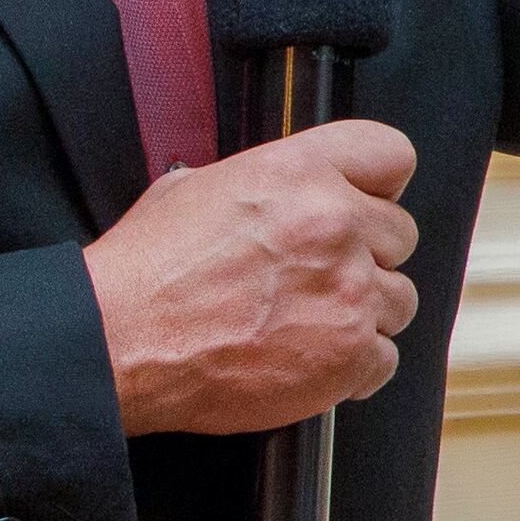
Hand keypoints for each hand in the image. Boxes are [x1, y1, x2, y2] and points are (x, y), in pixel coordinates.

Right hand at [83, 119, 423, 435]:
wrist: (119, 344)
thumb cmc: (146, 273)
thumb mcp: (197, 187)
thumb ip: (267, 182)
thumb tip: (293, 190)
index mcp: (299, 172)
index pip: (391, 155)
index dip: (377, 184)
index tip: (364, 203)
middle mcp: (334, 224)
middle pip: (400, 233)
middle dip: (365, 254)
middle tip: (316, 275)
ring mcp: (348, 291)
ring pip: (399, 298)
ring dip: (361, 311)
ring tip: (305, 321)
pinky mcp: (349, 354)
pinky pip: (385, 357)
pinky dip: (353, 366)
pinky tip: (306, 358)